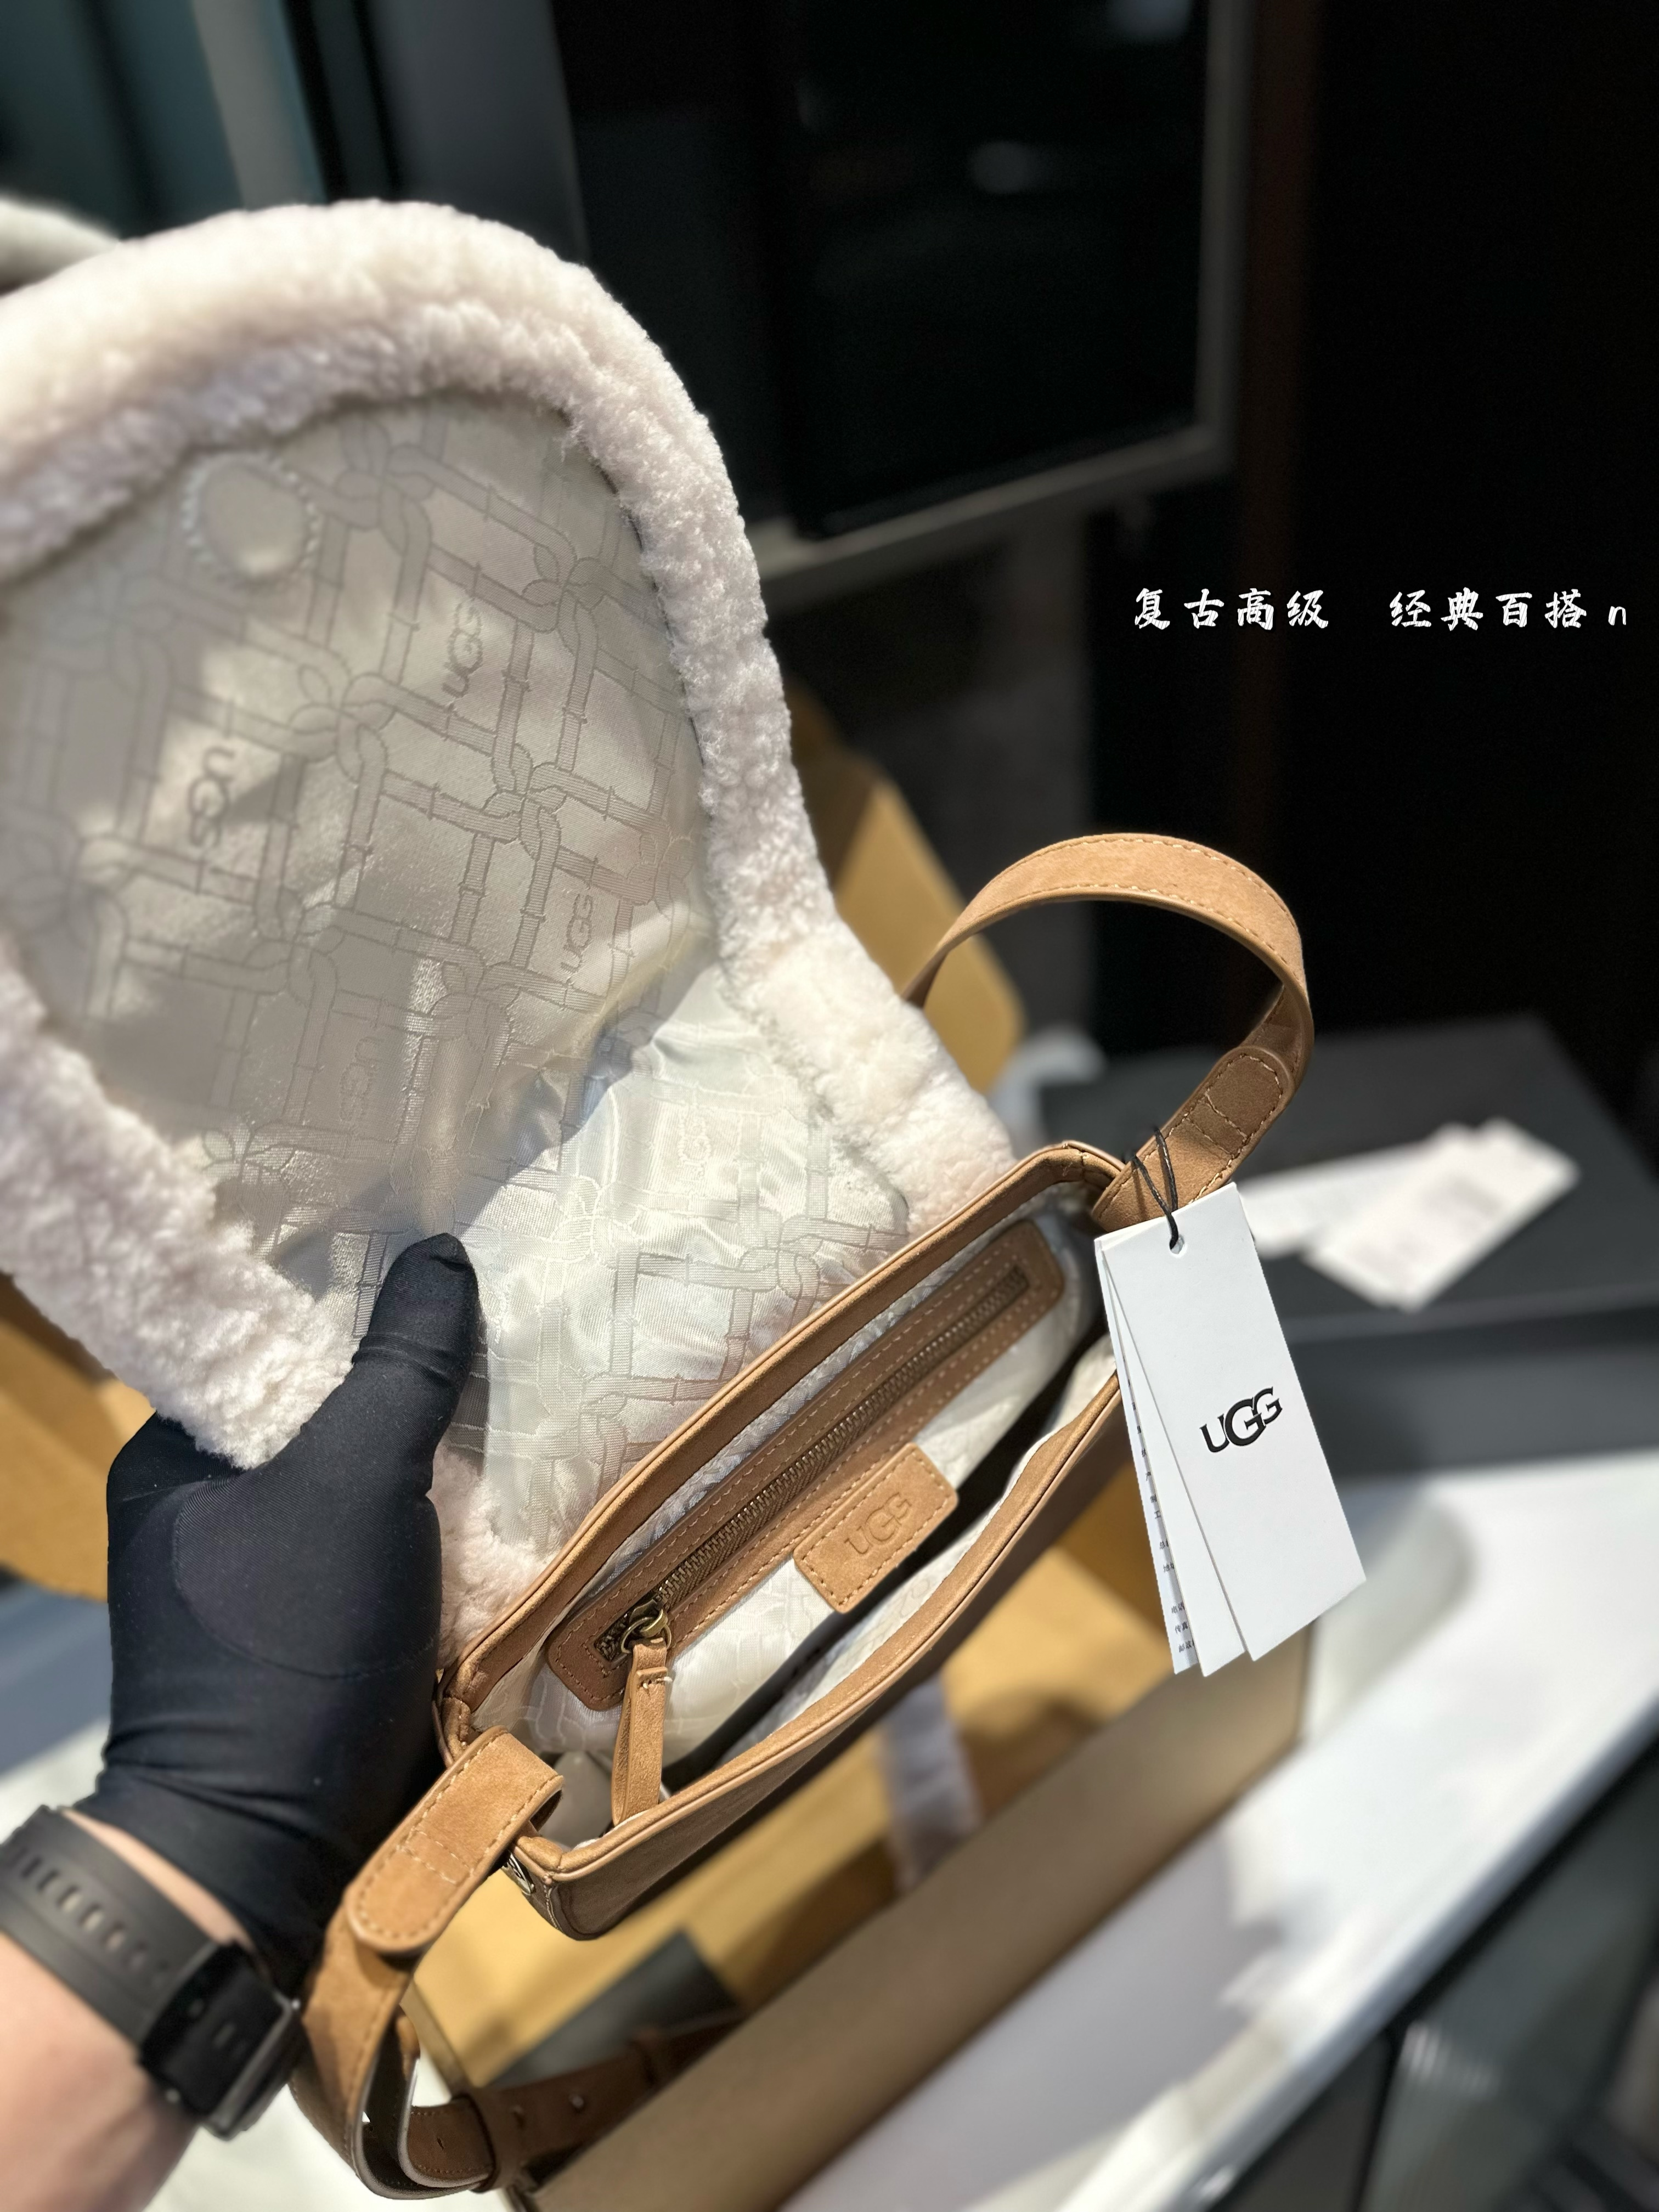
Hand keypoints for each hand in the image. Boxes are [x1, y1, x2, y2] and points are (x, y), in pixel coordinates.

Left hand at [75, 1234, 478, 1992]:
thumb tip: (440, 1252)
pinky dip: (436, 1532)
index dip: (352, 1296)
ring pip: (362, 1484)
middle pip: (323, 1410)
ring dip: (434, 1462)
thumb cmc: (290, 1645)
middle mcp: (204, 1510)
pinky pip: (383, 1552)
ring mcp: (257, 1584)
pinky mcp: (313, 1640)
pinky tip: (506, 1499)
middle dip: (408, 1383)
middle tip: (499, 1328)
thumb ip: (402, 1366)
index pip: (264, 1339)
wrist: (267, 1854)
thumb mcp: (355, 1481)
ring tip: (519, 1399)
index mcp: (173, 1458)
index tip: (437, 1262)